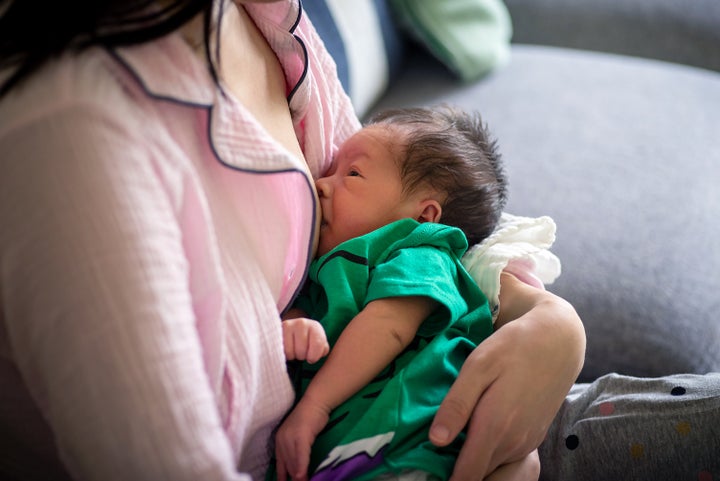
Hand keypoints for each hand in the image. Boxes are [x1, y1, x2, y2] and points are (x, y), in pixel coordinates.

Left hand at [275, 399, 330, 480]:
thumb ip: (296, 451)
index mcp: (279, 441)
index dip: (283, 477)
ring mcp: (291, 438)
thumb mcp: (299, 436)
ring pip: (294, 463)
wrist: (315, 402)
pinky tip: (302, 476)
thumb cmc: (310, 418)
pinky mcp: (301, 436)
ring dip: (299, 476)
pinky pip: (301, 455)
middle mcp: (282, 440)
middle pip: (287, 466)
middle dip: (294, 478)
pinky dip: (302, 467)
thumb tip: (297, 470)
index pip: (280, 465)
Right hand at [282, 317, 329, 363]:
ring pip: (291, 352)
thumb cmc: (308, 341)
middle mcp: (302, 323)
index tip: (311, 357)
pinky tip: (287, 349)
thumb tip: (313, 356)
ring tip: (294, 350)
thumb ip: (322, 350)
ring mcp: (289, 325)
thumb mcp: (319, 345)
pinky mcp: (278, 330)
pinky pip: (282, 351)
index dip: (314, 356)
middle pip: (302, 351)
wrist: (292, 331)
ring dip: (293, 356)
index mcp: (315, 326)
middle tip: (301, 351)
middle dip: (302, 356)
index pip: (318, 345)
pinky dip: (285, 354)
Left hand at [430, 274, 584, 479]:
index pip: (466, 477)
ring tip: (451, 443)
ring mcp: (526, 444)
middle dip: (456, 472)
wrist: (558, 342)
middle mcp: (513, 444)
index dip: (445, 479)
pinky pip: (505, 460)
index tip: (427, 470)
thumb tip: (436, 440)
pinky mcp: (532, 439)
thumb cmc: (513, 348)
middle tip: (432, 456)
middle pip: (478, 478)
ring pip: (492, 471)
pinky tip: (474, 435)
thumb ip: (457, 404)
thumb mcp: (478, 366)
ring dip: (472, 464)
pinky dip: (488, 457)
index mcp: (495, 427)